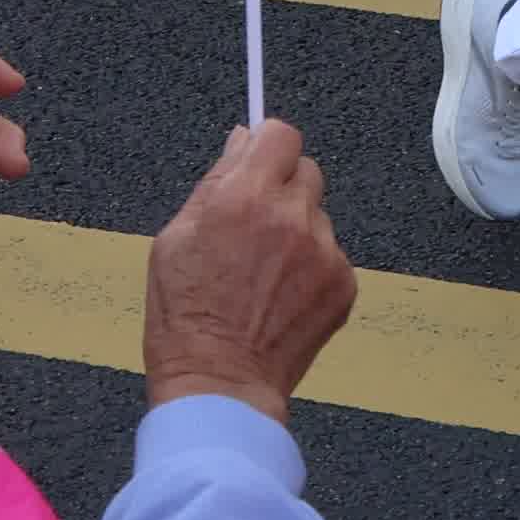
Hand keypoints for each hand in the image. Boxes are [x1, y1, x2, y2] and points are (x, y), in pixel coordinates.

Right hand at [142, 121, 356, 422]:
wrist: (219, 384)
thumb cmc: (185, 317)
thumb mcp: (174, 240)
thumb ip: (215, 182)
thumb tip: (243, 140)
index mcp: (243, 199)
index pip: (281, 135)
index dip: (268, 145)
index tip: (259, 161)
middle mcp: (291, 216)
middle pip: (306, 171)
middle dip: (282, 188)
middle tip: (253, 227)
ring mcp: (324, 249)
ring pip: (318, 216)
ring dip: (297, 230)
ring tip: (262, 274)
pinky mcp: (344, 281)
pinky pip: (331, 254)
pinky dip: (312, 267)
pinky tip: (281, 297)